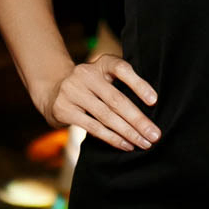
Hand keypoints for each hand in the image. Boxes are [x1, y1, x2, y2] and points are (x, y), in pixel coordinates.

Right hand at [40, 54, 160, 151]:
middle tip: (154, 135)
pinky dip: (112, 138)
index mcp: (101, 63)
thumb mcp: (105, 78)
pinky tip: (126, 145)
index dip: (139, 84)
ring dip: (128, 132)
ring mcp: (72, 91)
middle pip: (116, 99)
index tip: (154, 101)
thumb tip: (151, 111)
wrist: (54, 92)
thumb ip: (123, 86)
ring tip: (144, 143)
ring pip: (106, 116)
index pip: (121, 69)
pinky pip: (93, 127)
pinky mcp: (64, 109)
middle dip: (138, 120)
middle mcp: (85, 74)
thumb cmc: (92, 88)